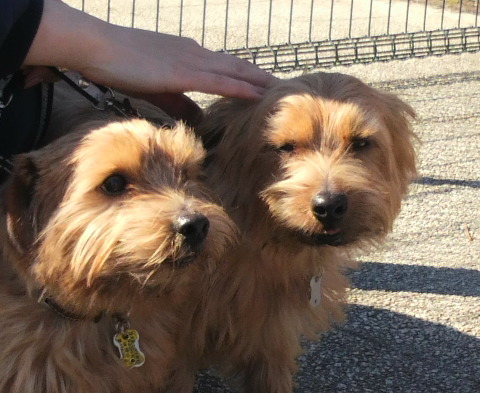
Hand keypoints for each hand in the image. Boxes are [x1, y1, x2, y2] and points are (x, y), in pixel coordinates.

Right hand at [23, 0, 273, 99]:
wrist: (99, 47)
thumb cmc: (124, 66)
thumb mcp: (158, 89)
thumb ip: (180, 103)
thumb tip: (199, 117)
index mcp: (191, 57)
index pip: (227, 68)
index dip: (249, 77)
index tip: (268, 87)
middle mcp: (196, 55)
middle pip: (238, 68)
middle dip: (263, 79)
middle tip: (286, 89)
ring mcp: (191, 61)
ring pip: (234, 72)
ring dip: (260, 82)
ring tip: (282, 92)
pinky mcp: (182, 72)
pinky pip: (218, 81)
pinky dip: (240, 87)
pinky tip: (258, 94)